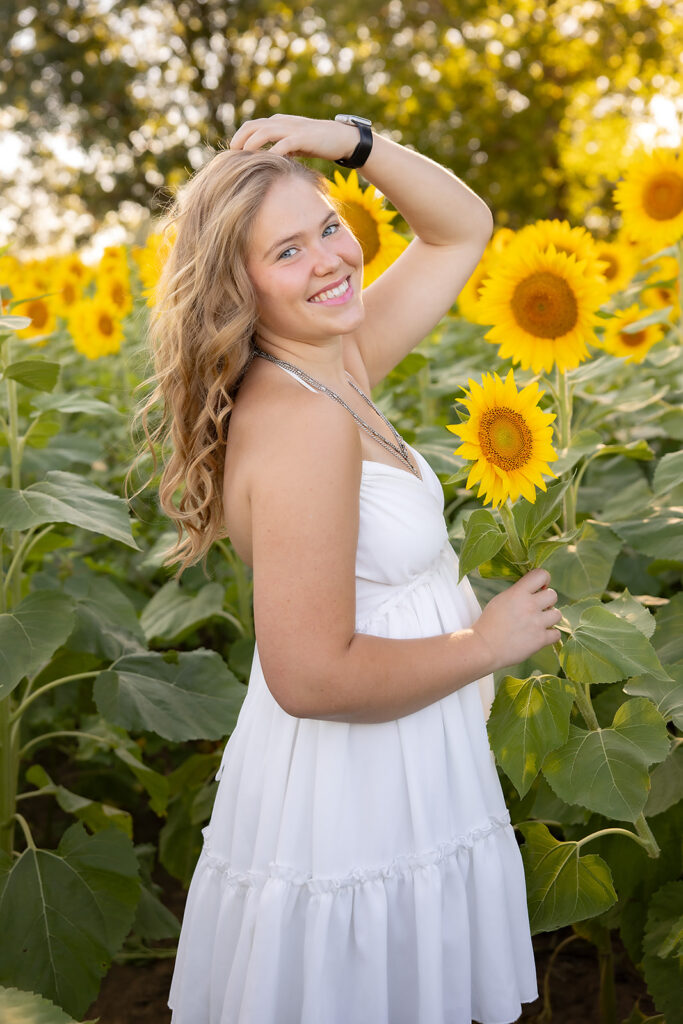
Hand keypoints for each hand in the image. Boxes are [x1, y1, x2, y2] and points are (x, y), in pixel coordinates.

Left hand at [229, 113, 358, 162]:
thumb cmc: (316, 143)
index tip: (231, 154)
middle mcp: (281, 122)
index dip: (238, 138)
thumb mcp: (293, 144)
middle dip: (239, 140)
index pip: (251, 126)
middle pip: (253, 127)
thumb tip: (266, 161)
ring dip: (251, 144)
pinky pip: (284, 144)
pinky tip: (267, 163)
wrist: (340, 138)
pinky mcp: (303, 137)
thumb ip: (279, 148)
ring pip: (264, 132)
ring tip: (243, 159)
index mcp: (277, 122)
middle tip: (230, 157)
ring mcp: (292, 128)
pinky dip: (273, 153)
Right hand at [472, 568, 562, 673]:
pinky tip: (540, 635)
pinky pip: (557, 634)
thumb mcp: (500, 600)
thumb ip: (518, 593)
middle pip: (553, 594)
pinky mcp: (540, 640)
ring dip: (549, 618)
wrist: (484, 647)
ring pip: (557, 614)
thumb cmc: (489, 623)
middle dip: (546, 601)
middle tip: (537, 608)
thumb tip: (534, 590)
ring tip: (538, 622)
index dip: (543, 580)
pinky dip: (550, 635)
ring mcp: (537, 623)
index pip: (541, 575)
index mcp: (518, 593)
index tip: (539, 587)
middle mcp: (530, 605)